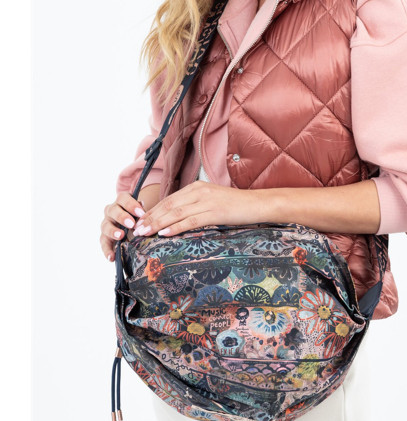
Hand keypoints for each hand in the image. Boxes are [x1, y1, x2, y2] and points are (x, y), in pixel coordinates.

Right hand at [100, 192, 146, 261]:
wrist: (133, 226)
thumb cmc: (139, 217)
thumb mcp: (142, 213)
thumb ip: (143, 212)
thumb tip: (145, 214)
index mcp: (121, 202)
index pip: (123, 199)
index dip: (131, 205)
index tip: (141, 213)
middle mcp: (111, 211)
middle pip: (113, 211)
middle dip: (122, 217)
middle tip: (131, 225)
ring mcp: (107, 223)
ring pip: (106, 226)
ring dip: (113, 231)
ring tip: (121, 236)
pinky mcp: (105, 236)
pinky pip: (104, 243)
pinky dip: (107, 250)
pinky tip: (112, 257)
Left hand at [131, 181, 265, 236]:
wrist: (257, 203)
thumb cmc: (237, 205)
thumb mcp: (213, 200)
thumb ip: (197, 205)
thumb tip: (180, 218)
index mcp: (196, 187)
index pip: (169, 200)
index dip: (153, 211)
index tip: (140, 222)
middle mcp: (198, 192)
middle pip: (168, 206)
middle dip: (150, 218)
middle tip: (136, 230)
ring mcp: (206, 201)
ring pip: (176, 213)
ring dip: (158, 223)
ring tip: (145, 232)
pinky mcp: (215, 213)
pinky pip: (191, 221)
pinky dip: (176, 227)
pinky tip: (165, 233)